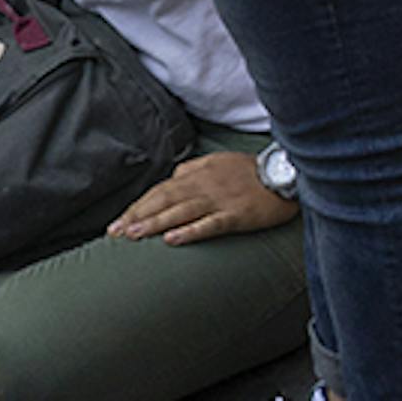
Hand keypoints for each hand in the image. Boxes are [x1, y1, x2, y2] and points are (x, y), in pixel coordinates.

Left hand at [112, 152, 298, 243]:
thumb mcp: (219, 161)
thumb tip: (173, 175)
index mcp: (199, 173)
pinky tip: (172, 240)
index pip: (161, 190)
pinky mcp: (236, 214)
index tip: (119, 221)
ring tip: (133, 236)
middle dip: (138, 216)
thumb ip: (194, 167)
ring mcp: (220, 200)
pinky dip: (190, 231)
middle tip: (115, 233)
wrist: (285, 175)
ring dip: (155, 223)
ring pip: (181, 211)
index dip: (138, 205)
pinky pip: (210, 224)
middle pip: (164, 200)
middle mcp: (205, 185)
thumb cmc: (251, 171)